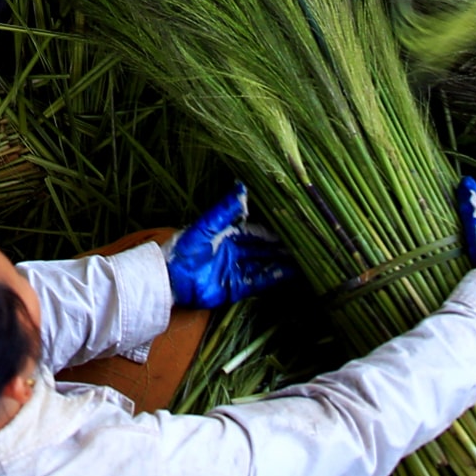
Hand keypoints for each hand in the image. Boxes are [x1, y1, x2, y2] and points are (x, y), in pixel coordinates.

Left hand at [167, 183, 295, 308]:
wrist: (171, 277)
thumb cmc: (185, 247)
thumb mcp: (206, 226)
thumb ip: (225, 209)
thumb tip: (242, 186)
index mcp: (227, 235)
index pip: (256, 231)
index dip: (273, 230)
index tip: (292, 227)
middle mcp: (234, 252)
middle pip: (263, 249)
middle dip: (281, 247)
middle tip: (304, 244)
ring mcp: (235, 270)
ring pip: (263, 265)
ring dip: (281, 263)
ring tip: (303, 260)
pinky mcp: (234, 288)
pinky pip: (258, 282)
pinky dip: (273, 277)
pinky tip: (288, 273)